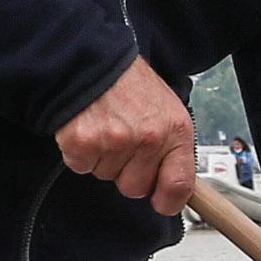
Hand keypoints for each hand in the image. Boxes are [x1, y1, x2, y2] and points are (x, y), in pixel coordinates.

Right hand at [58, 57, 200, 214]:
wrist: (92, 58)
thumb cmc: (129, 83)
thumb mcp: (167, 109)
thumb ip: (172, 147)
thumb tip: (175, 186)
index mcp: (175, 131)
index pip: (180, 185)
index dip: (169, 200)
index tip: (162, 202)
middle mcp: (148, 139)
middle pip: (136, 188)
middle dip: (127, 172)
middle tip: (122, 142)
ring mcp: (114, 142)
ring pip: (106, 177)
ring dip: (103, 158)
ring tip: (105, 127)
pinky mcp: (82, 143)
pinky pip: (81, 166)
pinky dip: (80, 152)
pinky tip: (87, 128)